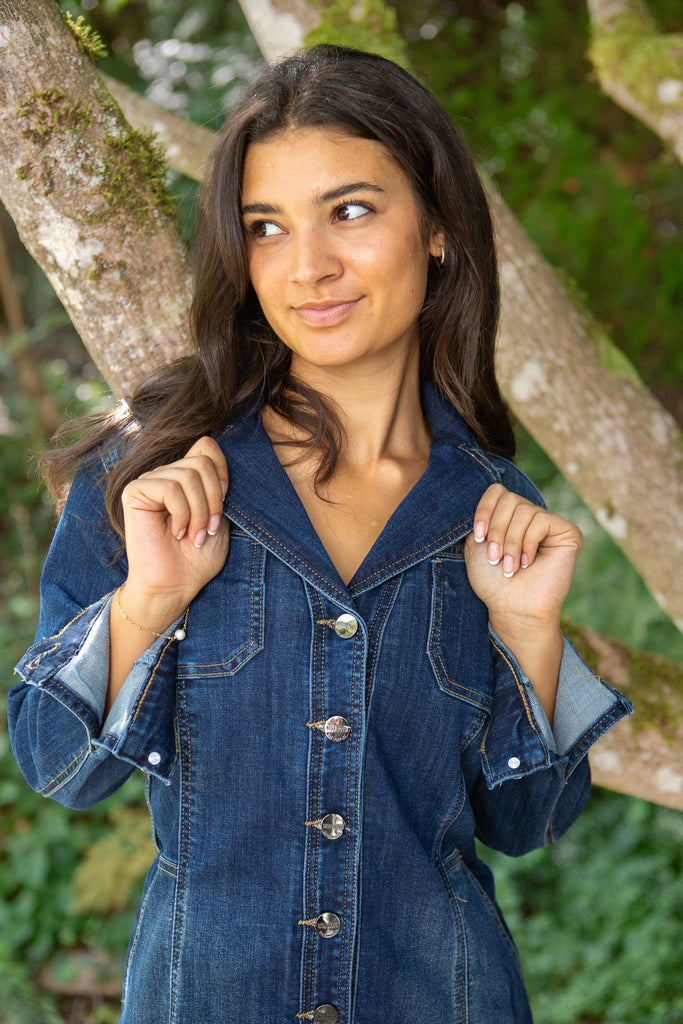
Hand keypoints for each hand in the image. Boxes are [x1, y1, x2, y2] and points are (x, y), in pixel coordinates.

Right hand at [120, 436, 230, 618]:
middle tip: (208, 529)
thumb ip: (218, 486)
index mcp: (186, 478)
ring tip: (193, 536)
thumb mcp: (218, 516)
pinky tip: (175, 533)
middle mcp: (167, 475)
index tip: (225, 502)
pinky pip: (170, 488)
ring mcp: (150, 481)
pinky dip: (182, 514)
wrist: (175, 585)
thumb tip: (216, 453)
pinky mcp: (134, 492)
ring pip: (188, 475)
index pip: (207, 446)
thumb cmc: (197, 557)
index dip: (222, 470)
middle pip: (202, 461)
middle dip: (213, 499)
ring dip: (199, 511)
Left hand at [464, 484, 581, 721]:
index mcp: (509, 517)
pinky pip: (541, 520)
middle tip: (495, 557)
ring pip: (523, 510)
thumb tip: (490, 490)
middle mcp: (530, 516)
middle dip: (496, 529)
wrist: (512, 608)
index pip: (496, 491)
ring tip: (510, 567)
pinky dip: (528, 543)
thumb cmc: (493, 582)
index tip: (477, 536)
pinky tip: (528, 563)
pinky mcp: (568, 532)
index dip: (484, 509)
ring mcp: (550, 524)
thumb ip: (482, 515)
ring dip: (510, 542)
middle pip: (509, 498)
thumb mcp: (477, 544)